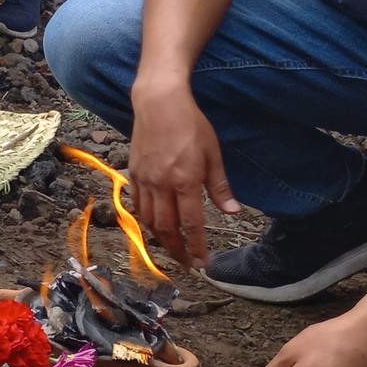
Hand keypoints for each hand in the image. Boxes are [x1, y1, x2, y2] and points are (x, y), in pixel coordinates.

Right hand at [125, 83, 237, 267]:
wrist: (158, 103)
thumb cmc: (191, 125)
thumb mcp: (213, 154)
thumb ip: (220, 187)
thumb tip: (233, 212)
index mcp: (185, 181)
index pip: (191, 223)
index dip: (197, 246)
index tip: (203, 262)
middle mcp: (162, 184)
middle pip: (166, 228)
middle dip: (176, 250)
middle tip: (187, 263)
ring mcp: (144, 179)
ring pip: (148, 219)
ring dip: (159, 239)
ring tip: (171, 248)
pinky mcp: (133, 173)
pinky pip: (137, 204)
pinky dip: (145, 219)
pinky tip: (153, 224)